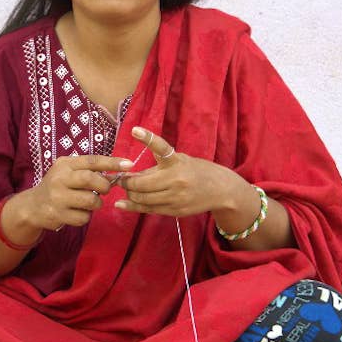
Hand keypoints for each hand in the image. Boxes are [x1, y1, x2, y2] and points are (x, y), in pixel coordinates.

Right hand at [16, 154, 133, 230]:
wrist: (33, 205)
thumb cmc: (58, 185)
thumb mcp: (68, 171)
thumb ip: (88, 170)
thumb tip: (117, 173)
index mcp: (65, 164)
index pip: (92, 161)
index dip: (112, 163)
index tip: (129, 164)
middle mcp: (59, 179)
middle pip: (90, 179)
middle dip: (104, 186)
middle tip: (105, 189)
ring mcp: (57, 197)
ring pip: (90, 201)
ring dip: (96, 203)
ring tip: (88, 202)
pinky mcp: (57, 215)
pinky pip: (83, 217)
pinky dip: (85, 216)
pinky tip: (77, 212)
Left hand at [115, 127, 250, 219]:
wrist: (221, 190)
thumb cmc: (197, 171)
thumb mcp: (181, 161)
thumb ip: (158, 166)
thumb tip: (132, 175)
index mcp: (178, 162)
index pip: (161, 148)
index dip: (148, 138)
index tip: (135, 130)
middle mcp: (176, 180)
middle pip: (142, 184)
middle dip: (127, 182)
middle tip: (119, 178)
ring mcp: (176, 198)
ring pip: (143, 199)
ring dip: (130, 194)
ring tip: (125, 189)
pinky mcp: (175, 211)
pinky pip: (149, 210)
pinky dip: (133, 206)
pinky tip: (122, 204)